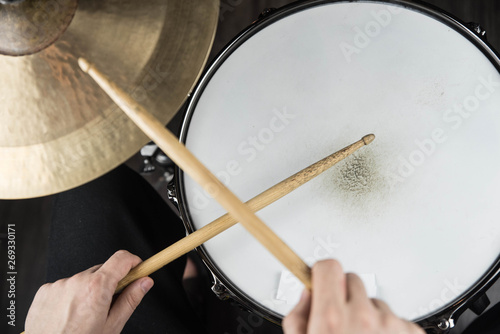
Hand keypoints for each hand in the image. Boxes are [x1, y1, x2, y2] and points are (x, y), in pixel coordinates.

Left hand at [25, 250, 152, 333]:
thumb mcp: (112, 326)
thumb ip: (131, 300)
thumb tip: (145, 282)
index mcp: (97, 288)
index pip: (122, 259)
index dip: (133, 262)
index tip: (137, 269)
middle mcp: (77, 281)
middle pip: (102, 270)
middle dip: (109, 283)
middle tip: (108, 305)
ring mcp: (59, 285)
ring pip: (83, 279)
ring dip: (88, 291)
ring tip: (84, 316)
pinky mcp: (45, 291)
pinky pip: (65, 286)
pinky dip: (70, 296)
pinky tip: (68, 315)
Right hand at [283, 260, 424, 333]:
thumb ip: (298, 319)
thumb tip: (307, 296)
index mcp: (331, 318)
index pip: (328, 267)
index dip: (321, 274)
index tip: (320, 279)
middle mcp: (362, 316)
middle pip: (351, 280)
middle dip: (344, 295)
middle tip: (340, 320)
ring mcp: (390, 325)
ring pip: (374, 301)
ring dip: (368, 315)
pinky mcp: (411, 333)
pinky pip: (396, 318)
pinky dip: (389, 330)